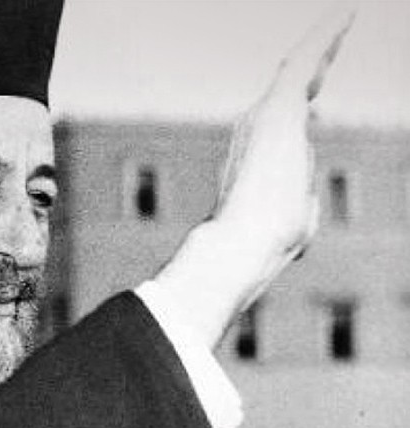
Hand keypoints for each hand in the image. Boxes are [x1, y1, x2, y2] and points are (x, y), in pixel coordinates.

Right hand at [214, 5, 354, 257]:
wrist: (244, 244)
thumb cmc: (269, 242)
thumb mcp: (296, 216)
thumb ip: (300, 197)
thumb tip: (306, 193)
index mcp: (265, 148)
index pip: (292, 109)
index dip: (309, 88)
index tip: (322, 70)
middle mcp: (259, 124)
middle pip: (296, 82)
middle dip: (318, 55)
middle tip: (337, 26)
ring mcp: (265, 114)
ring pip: (300, 66)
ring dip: (323, 39)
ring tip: (343, 14)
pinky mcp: (277, 108)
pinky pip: (304, 62)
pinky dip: (324, 37)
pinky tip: (343, 14)